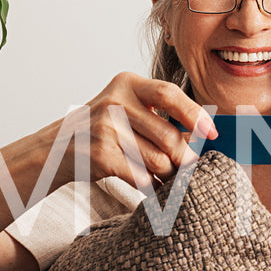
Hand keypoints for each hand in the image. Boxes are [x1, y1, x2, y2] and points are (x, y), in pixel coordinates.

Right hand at [48, 72, 218, 189]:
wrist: (57, 146)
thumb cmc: (103, 128)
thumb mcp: (127, 107)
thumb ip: (160, 114)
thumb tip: (204, 134)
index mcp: (127, 83)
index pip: (170, 94)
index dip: (195, 115)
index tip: (212, 133)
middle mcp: (115, 102)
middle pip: (169, 135)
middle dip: (185, 157)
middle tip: (188, 166)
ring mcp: (105, 128)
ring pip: (158, 160)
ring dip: (168, 174)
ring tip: (165, 175)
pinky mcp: (101, 155)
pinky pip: (141, 177)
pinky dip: (152, 186)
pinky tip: (152, 186)